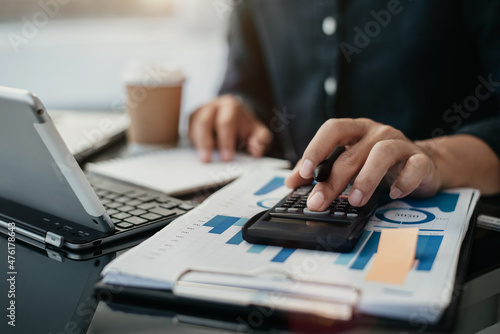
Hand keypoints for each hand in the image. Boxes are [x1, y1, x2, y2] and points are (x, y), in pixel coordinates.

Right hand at [189, 95, 271, 161]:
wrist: (233, 115)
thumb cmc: (244, 126)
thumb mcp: (257, 131)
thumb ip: (260, 140)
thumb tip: (256, 151)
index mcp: (230, 106)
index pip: (226, 122)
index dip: (225, 141)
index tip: (227, 158)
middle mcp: (212, 106)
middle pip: (204, 122)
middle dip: (205, 142)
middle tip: (207, 160)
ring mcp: (199, 112)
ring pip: (193, 127)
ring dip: (197, 144)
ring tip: (203, 159)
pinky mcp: (191, 121)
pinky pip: (188, 132)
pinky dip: (193, 143)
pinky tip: (199, 153)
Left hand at [285, 118, 441, 210]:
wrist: (423, 164)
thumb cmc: (378, 164)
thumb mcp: (348, 163)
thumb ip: (320, 170)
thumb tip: (290, 183)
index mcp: (355, 130)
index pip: (332, 129)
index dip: (316, 148)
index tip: (303, 173)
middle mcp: (377, 132)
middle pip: (351, 154)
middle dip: (333, 181)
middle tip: (319, 202)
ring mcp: (401, 143)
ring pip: (382, 154)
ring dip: (366, 179)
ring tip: (356, 201)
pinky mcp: (421, 160)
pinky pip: (414, 167)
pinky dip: (403, 181)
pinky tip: (393, 194)